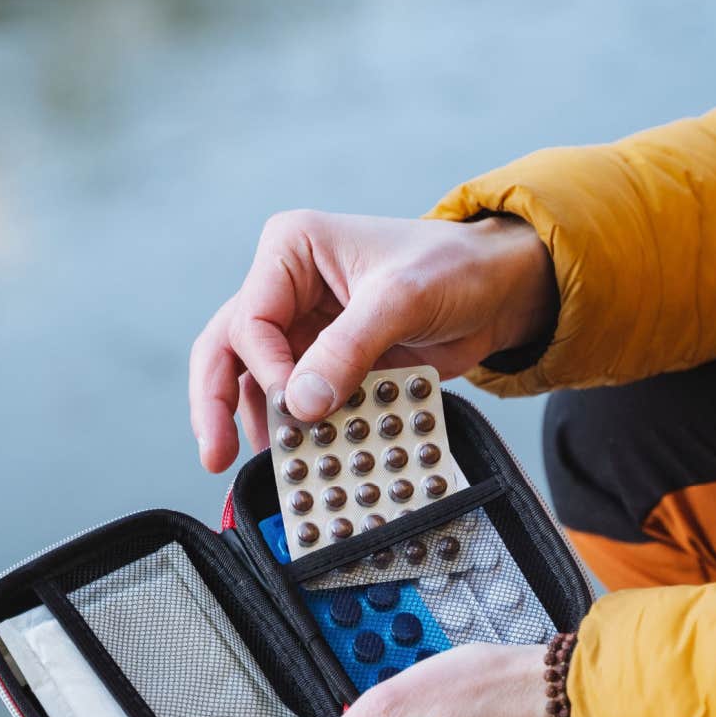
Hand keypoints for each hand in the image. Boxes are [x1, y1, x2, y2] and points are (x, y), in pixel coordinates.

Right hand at [189, 211, 556, 471]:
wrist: (499, 290)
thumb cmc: (454, 267)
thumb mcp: (402, 299)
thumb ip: (349, 349)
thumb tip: (302, 403)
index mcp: (291, 250)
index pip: (249, 318)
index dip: (266, 368)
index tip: (295, 403)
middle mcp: (286, 287)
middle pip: (227, 349)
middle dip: (217, 404)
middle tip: (216, 456)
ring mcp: (303, 328)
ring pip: (254, 381)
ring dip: (261, 424)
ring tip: (272, 466)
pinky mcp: (326, 362)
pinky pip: (298, 401)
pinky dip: (301, 430)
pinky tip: (304, 458)